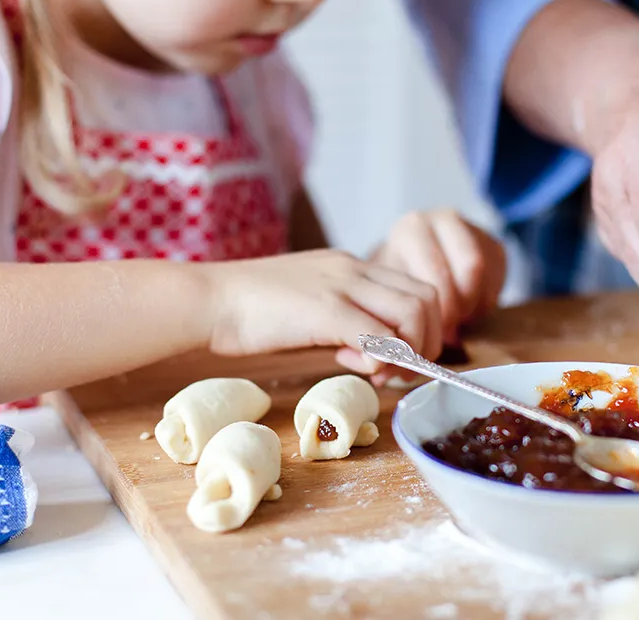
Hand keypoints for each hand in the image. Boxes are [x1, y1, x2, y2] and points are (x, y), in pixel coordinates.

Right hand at [203, 249, 442, 378]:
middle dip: (427, 341)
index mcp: (351, 266)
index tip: (398, 356)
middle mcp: (354, 269)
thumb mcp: (308, 311)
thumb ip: (344, 328)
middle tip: (399, 370)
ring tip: (379, 371)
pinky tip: (356, 367)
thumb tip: (371, 356)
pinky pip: (378, 334)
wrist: (209, 300)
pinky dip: (382, 358)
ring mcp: (342, 286)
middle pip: (428, 298)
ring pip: (414, 313)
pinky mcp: (326, 310)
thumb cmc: (250, 311)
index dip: (420, 328)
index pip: (415, 288)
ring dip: (409, 351)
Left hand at [370, 210, 506, 344]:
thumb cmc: (395, 287)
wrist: (407, 267)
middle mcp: (442, 219)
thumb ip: (394, 323)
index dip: (443, 311)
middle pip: (471, 267)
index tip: (435, 332)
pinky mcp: (492, 242)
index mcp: (411, 229)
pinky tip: (466, 308)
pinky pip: (498, 278)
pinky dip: (485, 301)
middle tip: (450, 330)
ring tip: (456, 318)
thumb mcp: (388, 298)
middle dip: (462, 307)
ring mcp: (471, 227)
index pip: (439, 273)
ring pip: (487, 273)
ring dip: (474, 304)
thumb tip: (399, 365)